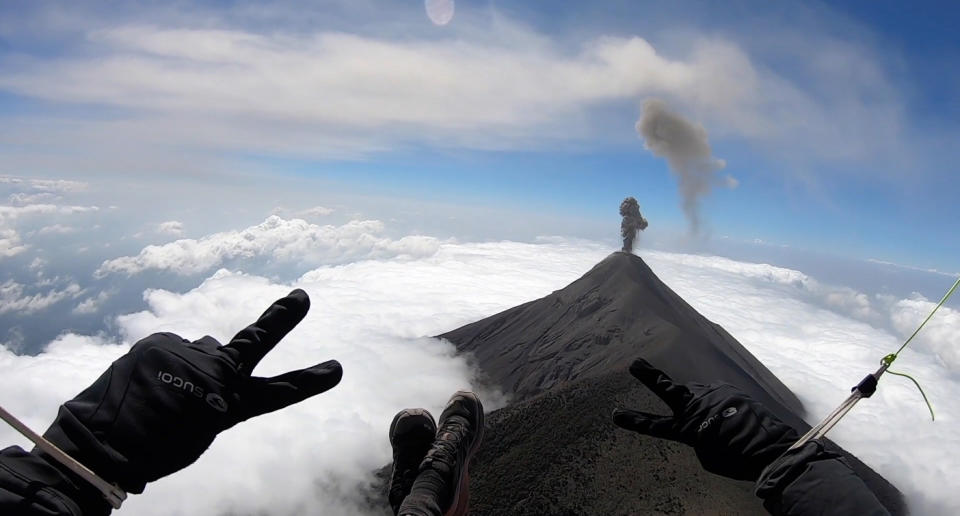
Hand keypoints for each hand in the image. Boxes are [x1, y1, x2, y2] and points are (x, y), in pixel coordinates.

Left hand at [40, 289, 341, 493]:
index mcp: (229, 406)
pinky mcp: (160, 341)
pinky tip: (145, 385)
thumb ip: (213, 385)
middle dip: (281, 317)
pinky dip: (165, 362)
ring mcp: (186, 353)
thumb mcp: (198, 427)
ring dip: (193, 363)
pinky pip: (171, 348)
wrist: (100, 444)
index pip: (279, 392)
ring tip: (166, 394)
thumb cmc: (156, 448)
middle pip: (254, 341)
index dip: (310, 380)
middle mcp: (213, 375)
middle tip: (301, 296)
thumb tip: (209, 344)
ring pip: (201, 350)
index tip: (337, 368)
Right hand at [612, 358, 797, 480]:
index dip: (634, 420)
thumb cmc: (735, 460)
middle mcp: (696, 408)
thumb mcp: (708, 454)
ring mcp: (712, 394)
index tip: (615, 414)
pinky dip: (717, 402)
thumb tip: (699, 413)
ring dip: (699, 402)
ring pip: (696, 393)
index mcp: (687, 429)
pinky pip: (715, 394)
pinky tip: (731, 415)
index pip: (654, 425)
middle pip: (668, 389)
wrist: (770, 448)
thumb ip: (696, 433)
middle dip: (649, 375)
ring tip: (715, 420)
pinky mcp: (728, 389)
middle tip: (635, 363)